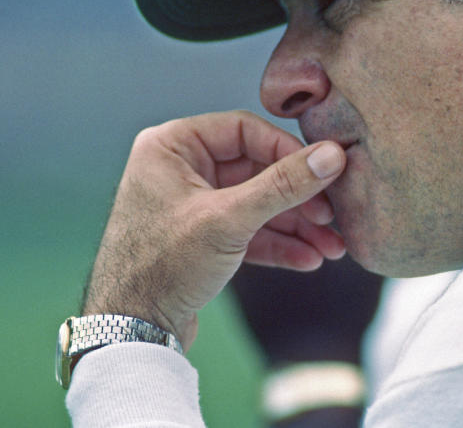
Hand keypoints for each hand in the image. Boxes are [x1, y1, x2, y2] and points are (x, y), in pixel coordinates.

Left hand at [81, 110, 346, 348]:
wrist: (130, 332)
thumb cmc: (163, 267)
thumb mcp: (229, 220)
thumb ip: (283, 185)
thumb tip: (332, 155)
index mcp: (171, 145)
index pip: (243, 130)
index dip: (288, 151)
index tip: (325, 171)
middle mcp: (178, 167)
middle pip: (255, 168)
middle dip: (297, 198)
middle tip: (332, 217)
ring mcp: (189, 203)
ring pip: (254, 203)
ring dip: (294, 225)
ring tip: (332, 247)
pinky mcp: (199, 237)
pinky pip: (246, 229)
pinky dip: (276, 243)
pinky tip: (308, 258)